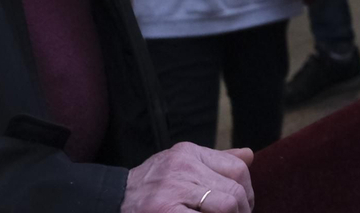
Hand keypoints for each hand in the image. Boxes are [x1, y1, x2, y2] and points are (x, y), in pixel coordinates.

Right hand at [121, 143, 254, 212]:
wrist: (110, 199)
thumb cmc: (150, 186)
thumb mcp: (180, 164)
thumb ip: (214, 161)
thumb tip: (250, 155)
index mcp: (188, 152)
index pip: (237, 168)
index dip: (248, 191)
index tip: (244, 206)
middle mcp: (182, 166)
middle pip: (234, 189)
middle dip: (242, 210)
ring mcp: (172, 189)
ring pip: (225, 205)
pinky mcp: (163, 211)